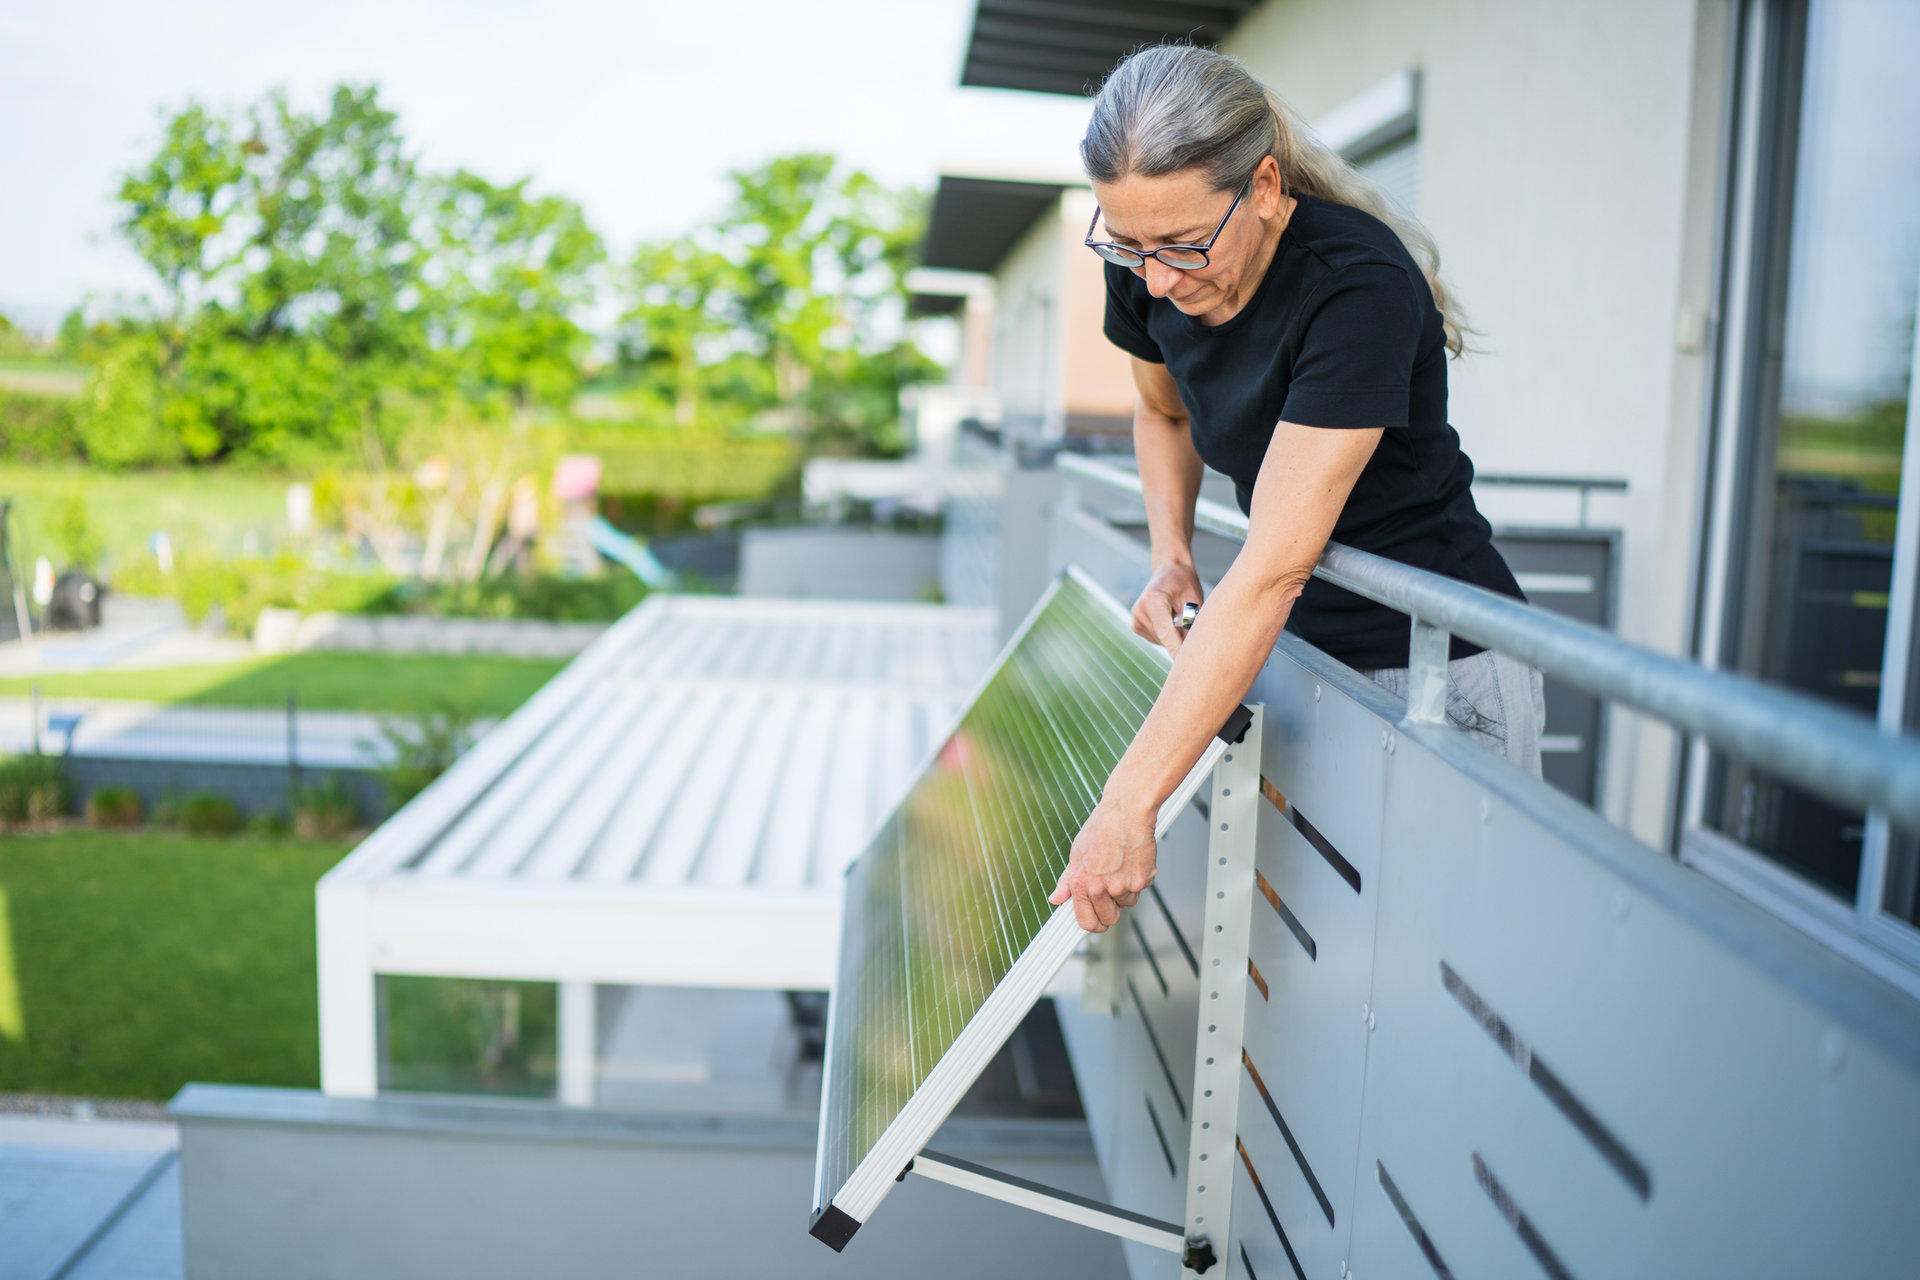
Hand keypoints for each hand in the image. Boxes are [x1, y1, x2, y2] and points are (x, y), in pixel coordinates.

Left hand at [1049, 792, 1157, 931]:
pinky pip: (1141, 890)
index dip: (1094, 925)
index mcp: (1081, 882)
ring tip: (1121, 867)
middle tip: (1113, 892)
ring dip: (1127, 891)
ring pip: (1127, 903)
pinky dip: (1139, 879)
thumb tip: (1056, 898)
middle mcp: (1100, 887)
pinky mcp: (1141, 880)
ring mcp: (1122, 886)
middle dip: (1113, 910)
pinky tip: (1132, 861)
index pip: (1086, 921)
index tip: (1097, 923)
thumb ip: (1066, 881)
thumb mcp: (1076, 854)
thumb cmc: (1102, 828)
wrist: (1127, 811)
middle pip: (1110, 919)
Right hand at [1132, 562, 1204, 656]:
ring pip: (1162, 642)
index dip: (1176, 650)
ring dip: (1174, 635)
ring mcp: (1136, 620)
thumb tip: (1190, 651)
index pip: (1166, 633)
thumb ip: (1191, 624)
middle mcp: (1140, 611)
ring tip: (1178, 615)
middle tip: (1192, 622)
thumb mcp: (1194, 600)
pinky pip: (1158, 639)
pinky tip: (1170, 619)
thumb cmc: (1185, 583)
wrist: (1169, 571)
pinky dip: (1167, 635)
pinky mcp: (1136, 627)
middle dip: (1181, 638)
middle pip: (1165, 639)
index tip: (1184, 666)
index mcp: (1153, 601)